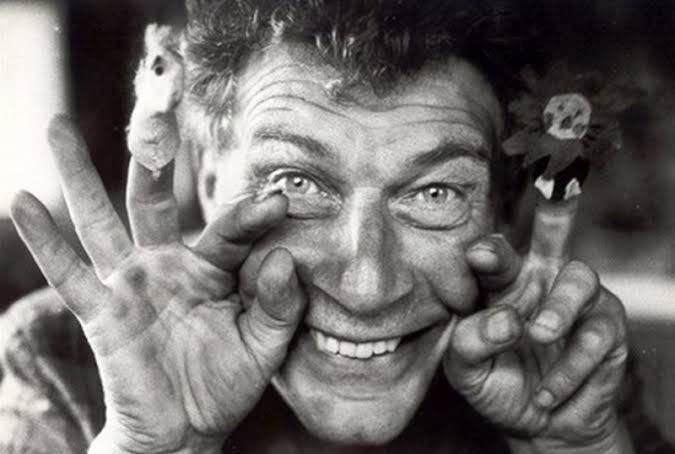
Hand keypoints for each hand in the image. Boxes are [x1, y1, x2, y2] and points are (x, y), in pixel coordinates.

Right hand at [10, 116, 305, 453]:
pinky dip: (45, 239)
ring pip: (102, 218)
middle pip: (154, 199)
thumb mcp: (264, 345)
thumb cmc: (226, 382)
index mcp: (213, 267)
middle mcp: (167, 262)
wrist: (186, 429)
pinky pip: (70, 271)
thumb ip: (278, 304)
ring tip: (58, 125)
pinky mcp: (102, 310)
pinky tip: (24, 200)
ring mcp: (131, 281)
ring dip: (81, 174)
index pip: (232, 229)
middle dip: (153, 157)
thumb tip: (286, 257)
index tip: (278, 201)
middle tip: (154, 109)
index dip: (253, 216)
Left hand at [444, 197, 630, 451]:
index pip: (493, 255)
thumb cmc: (496, 382)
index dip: (487, 250)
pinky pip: (596, 336)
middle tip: (559, 188)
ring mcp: (576, 302)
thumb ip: (471, 341)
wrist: (536, 426)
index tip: (478, 255)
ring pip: (579, 278)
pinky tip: (546, 393)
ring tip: (538, 334)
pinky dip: (569, 369)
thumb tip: (507, 318)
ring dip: (559, 308)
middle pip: (553, 234)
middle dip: (558, 207)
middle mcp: (540, 280)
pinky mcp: (606, 330)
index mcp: (500, 283)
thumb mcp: (466, 368)